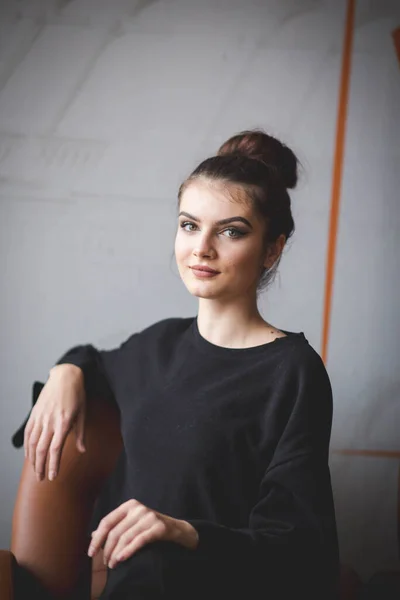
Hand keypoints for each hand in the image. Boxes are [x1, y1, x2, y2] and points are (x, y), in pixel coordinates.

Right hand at [24, 363, 85, 480]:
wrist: (65, 376)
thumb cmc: (77, 394)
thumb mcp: (83, 413)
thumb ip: (80, 434)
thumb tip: (82, 450)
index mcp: (64, 422)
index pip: (55, 449)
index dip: (53, 464)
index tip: (53, 476)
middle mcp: (50, 421)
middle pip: (41, 449)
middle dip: (40, 466)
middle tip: (42, 478)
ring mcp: (41, 417)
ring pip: (32, 442)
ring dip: (32, 459)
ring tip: (35, 470)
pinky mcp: (35, 413)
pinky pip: (28, 432)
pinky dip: (27, 445)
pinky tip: (29, 454)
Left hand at [88, 499, 198, 568]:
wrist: (176, 529)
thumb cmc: (150, 527)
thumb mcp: (131, 523)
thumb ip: (115, 527)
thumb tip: (92, 535)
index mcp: (129, 505)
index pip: (107, 521)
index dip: (97, 538)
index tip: (91, 552)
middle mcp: (138, 508)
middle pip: (115, 531)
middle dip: (107, 549)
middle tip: (105, 562)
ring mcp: (149, 516)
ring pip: (125, 537)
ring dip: (116, 554)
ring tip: (113, 564)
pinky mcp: (158, 527)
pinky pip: (139, 540)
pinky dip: (128, 551)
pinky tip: (121, 559)